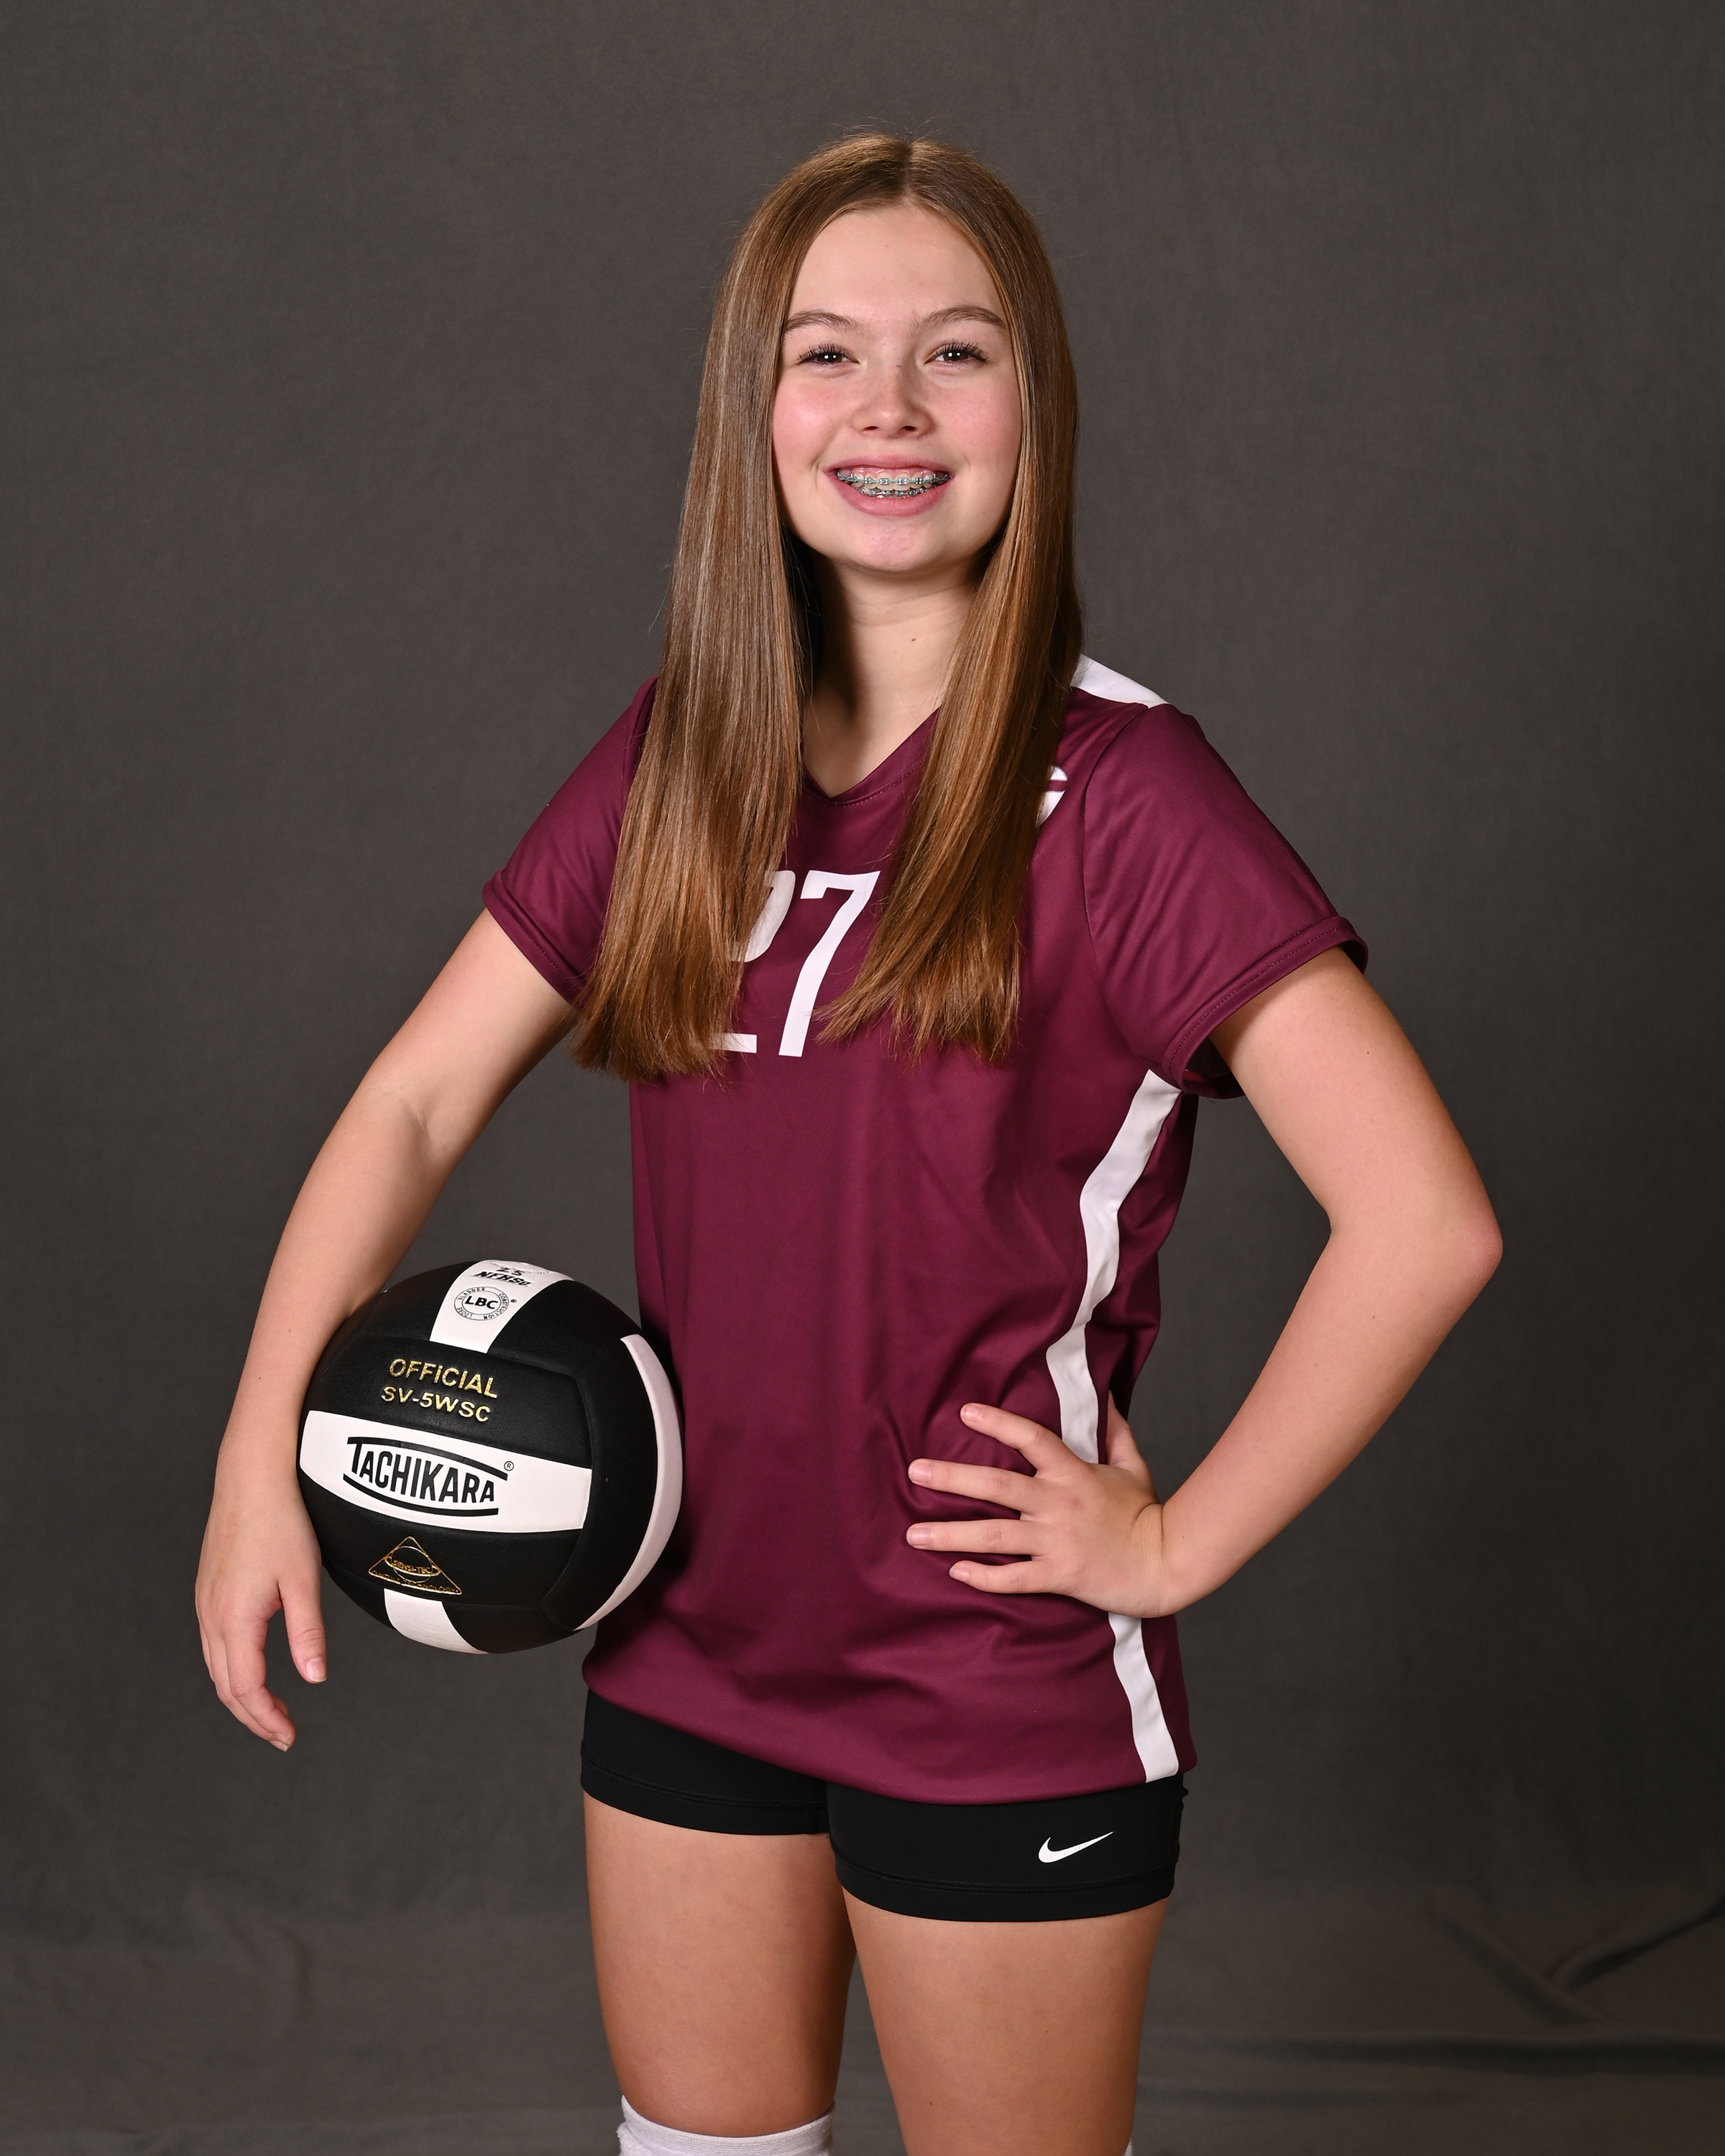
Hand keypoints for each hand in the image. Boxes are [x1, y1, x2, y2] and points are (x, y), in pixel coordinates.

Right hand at [195, 1438, 327, 1748]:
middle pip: (226, 1685)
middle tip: (282, 1735)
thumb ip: (307, 1633)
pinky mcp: (208, 1589)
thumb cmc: (282, 1520)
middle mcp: (211, 1614)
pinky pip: (214, 1644)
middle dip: (254, 1716)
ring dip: (242, 1694)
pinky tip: (253, 1668)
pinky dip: (233, 1668)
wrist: (251, 1474)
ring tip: (272, 1710)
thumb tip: (314, 1679)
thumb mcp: (303, 1579)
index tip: (289, 1737)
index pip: (245, 1688)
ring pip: (217, 1666)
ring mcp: (205, 1602)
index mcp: (234, 1617)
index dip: (267, 1718)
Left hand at [906, 1398, 1177, 1618]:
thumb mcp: (1132, 1465)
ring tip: (913, 1534)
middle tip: (914, 1471)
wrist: (1167, 1563)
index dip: (997, 1422)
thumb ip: (1115, 1431)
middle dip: (952, 1477)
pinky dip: (984, 1578)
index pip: (1030, 1438)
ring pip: (994, 1536)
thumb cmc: (1147, 1514)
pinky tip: (955, 1573)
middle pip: (997, 1484)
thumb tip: (1106, 1395)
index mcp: (1073, 1473)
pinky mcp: (1060, 1576)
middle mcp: (1059, 1503)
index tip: (964, 1413)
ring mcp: (1057, 1541)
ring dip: (950, 1535)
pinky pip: (1015, 1579)